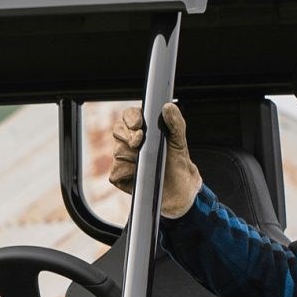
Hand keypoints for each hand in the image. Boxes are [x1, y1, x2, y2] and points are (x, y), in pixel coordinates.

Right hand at [108, 102, 201, 218]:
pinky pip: (116, 170)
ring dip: (133, 157)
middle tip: (140, 144)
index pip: (128, 115)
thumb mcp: (180, 141)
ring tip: (147, 162)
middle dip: (129, 137)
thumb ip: (176, 122)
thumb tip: (168, 107)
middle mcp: (129, 141)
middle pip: (118, 131)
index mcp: (142, 129)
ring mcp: (123, 158)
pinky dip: (128, 172)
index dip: (131, 119)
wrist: (179, 190)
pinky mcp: (119, 176)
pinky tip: (140, 174)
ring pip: (118, 151)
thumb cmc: (178, 163)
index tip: (139, 126)